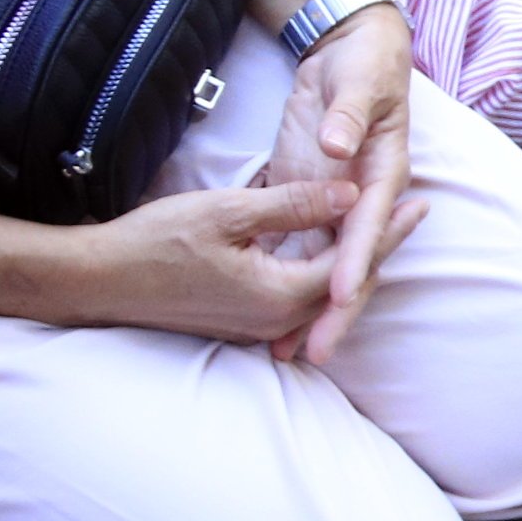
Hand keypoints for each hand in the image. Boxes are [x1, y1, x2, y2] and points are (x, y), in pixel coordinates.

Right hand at [49, 178, 402, 343]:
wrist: (100, 281)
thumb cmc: (157, 242)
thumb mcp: (230, 212)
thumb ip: (295, 205)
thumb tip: (351, 194)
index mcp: (282, 294)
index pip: (354, 261)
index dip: (389, 229)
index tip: (420, 201)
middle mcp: (279, 320)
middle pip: (346, 282)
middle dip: (380, 245)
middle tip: (415, 211)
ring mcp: (261, 326)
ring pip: (323, 290)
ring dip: (352, 257)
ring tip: (382, 225)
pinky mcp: (244, 321)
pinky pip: (299, 296)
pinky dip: (321, 269)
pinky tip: (330, 246)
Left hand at [258, 6, 415, 362]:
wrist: (350, 52)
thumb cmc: (362, 66)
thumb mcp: (356, 83)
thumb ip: (347, 116)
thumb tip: (338, 147)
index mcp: (383, 173)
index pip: (368, 225)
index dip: (355, 261)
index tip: (339, 294)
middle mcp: (365, 199)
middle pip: (356, 264)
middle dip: (337, 311)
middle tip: (315, 350)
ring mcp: (340, 205)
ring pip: (330, 269)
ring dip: (312, 311)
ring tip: (289, 352)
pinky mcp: (314, 203)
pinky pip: (306, 252)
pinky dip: (292, 284)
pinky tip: (274, 316)